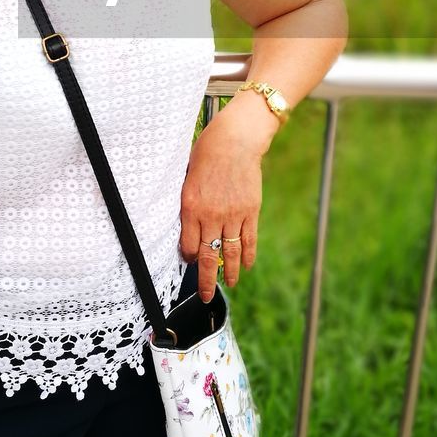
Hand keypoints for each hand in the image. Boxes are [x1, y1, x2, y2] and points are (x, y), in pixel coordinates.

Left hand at [179, 103, 265, 303]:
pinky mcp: (251, 211)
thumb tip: (186, 219)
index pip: (189, 245)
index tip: (190, 258)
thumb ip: (187, 200)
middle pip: (209, 256)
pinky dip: (248, 256)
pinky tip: (246, 266)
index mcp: (191, 206)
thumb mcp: (187, 175)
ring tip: (229, 285)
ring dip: (230, 272)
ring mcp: (233, 215)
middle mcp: (211, 215)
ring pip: (231, 252)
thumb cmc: (207, 152)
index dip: (189, 256)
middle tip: (205, 296)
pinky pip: (249, 240)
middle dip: (206, 280)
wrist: (236, 140)